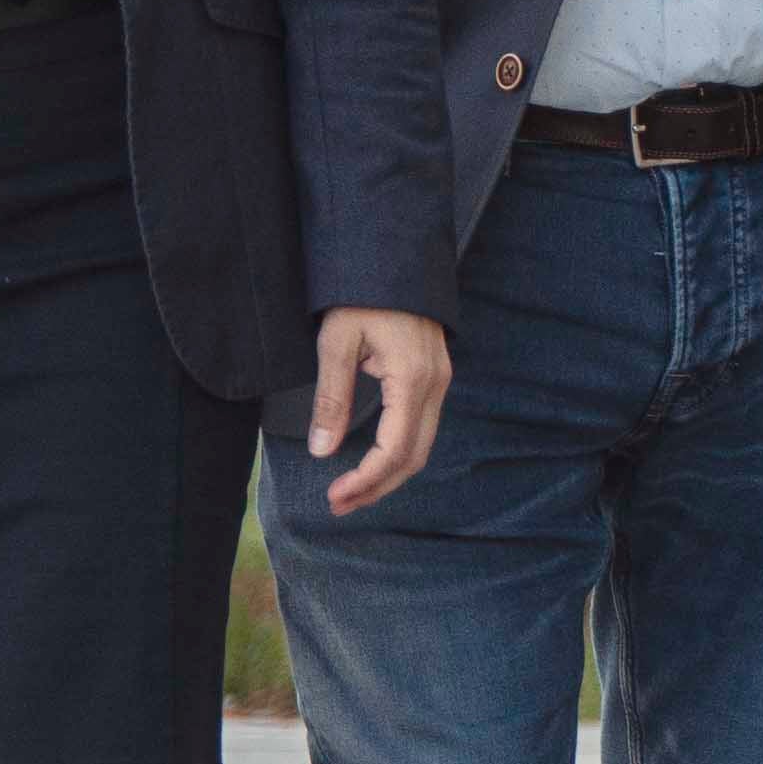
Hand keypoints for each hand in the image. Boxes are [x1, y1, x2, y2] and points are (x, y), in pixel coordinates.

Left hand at [309, 307, 452, 514]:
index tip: (334, 496)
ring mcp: (439, 381)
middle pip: (414, 456)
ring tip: (353, 491)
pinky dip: (399, 453)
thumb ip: (331, 399)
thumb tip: (323, 450)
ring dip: (389, 474)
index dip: (366, 480)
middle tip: (339, 505)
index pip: (395, 450)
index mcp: (413, 379)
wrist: (394, 258)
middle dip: (377, 487)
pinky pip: (422, 428)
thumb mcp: (336, 343)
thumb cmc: (362, 295)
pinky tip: (373, 461)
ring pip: (422, 445)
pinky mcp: (434, 377)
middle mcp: (435, 385)